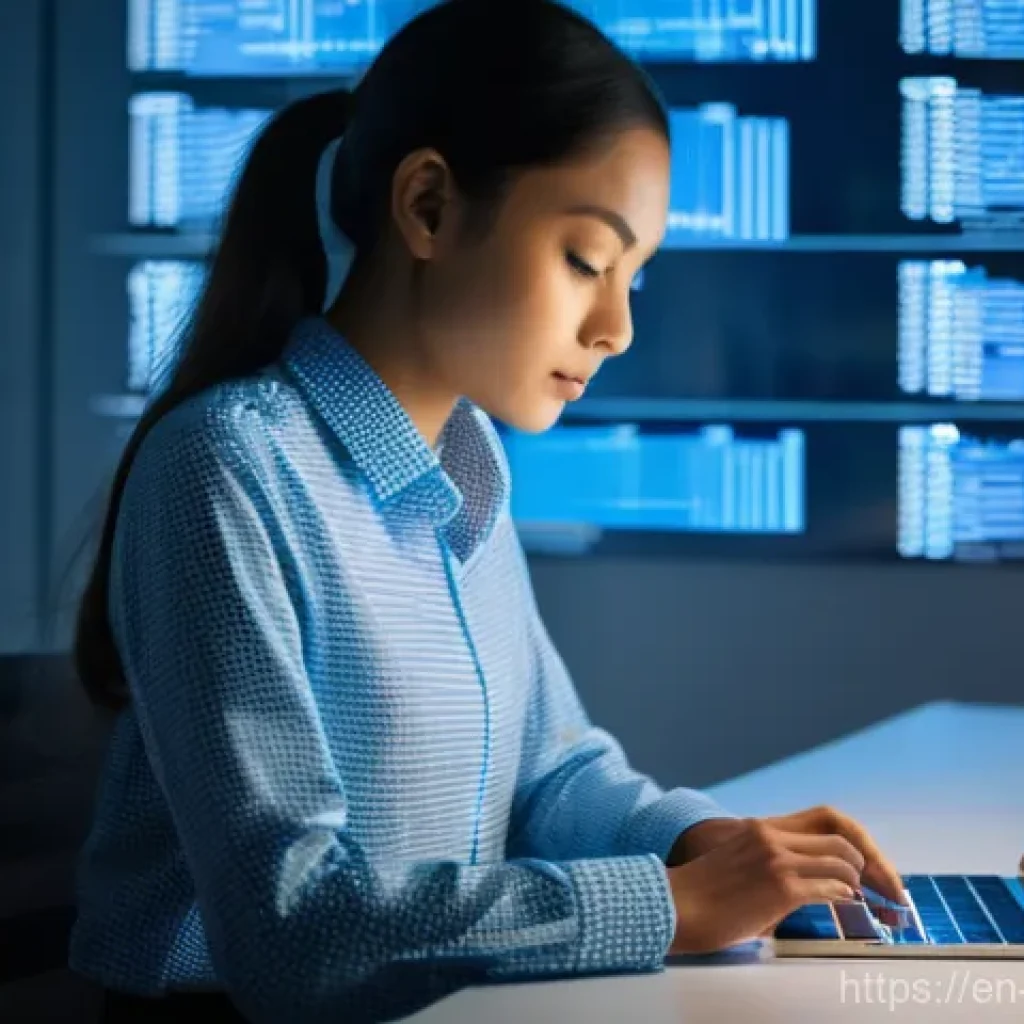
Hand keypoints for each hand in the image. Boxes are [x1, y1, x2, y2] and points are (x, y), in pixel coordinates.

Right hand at [670, 804, 906, 906]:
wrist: (676, 905)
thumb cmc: (701, 894)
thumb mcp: (738, 864)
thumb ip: (771, 866)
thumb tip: (806, 888)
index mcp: (761, 829)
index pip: (824, 820)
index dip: (854, 841)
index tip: (869, 862)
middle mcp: (771, 837)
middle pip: (839, 839)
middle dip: (869, 864)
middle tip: (884, 887)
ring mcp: (776, 860)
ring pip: (839, 861)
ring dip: (857, 882)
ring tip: (865, 898)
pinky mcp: (780, 887)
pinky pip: (829, 887)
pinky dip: (843, 896)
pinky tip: (847, 904)